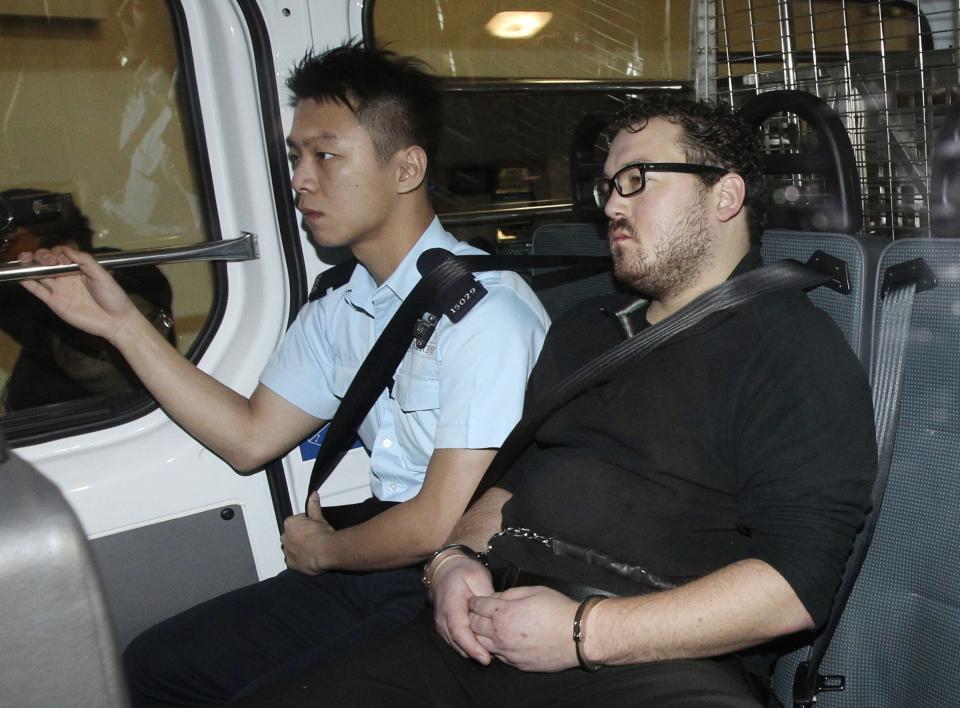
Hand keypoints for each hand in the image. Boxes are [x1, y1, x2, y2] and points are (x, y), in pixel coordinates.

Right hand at [18, 246, 137, 341]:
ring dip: (31, 265)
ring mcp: (60, 290)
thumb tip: (67, 249)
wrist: (116, 321)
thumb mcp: (102, 275)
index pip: (61, 254)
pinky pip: (38, 291)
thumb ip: (85, 261)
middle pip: (47, 262)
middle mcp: (67, 277)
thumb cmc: (113, 297)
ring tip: (25, 259)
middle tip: (50, 261)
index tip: (63, 258)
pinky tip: (21, 275)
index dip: (57, 252)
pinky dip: (28, 283)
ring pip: (40, 274)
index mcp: (79, 269)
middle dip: (42, 255)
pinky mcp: (54, 302)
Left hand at [281, 491, 334, 574]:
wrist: (326, 551)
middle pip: (291, 534)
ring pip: (290, 547)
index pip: (295, 521)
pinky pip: (292, 560)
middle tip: (313, 537)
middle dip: (299, 535)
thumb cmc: (322, 535)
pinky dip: (298, 558)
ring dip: (297, 547)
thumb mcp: (319, 517)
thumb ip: (313, 506)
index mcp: (290, 524)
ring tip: (312, 548)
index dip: (305, 523)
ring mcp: (287, 551)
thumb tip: (313, 496)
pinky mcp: (291, 563)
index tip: (313, 527)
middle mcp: (285, 537)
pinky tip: (308, 557)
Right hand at [432, 554, 494, 663]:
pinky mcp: (445, 630)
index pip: (459, 631)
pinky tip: (483, 648)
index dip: (472, 647)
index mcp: (451, 604)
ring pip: (457, 646)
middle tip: (494, 659)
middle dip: (475, 654)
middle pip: (457, 643)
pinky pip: (456, 643)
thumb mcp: (477, 577)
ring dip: (472, 652)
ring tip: (491, 654)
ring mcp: (442, 625)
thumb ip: (486, 598)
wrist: (446, 571)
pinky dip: (468, 648)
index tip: (486, 659)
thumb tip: (496, 615)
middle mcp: (442, 618)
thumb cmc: (464, 572)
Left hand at [468, 585, 579, 671]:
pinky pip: (497, 656)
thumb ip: (509, 593)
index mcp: (503, 614)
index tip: (476, 600)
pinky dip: (495, 648)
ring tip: (489, 628)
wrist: (577, 636)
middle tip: (478, 613)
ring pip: (481, 644)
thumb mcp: (532, 591)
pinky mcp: (517, 664)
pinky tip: (503, 641)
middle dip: (473, 617)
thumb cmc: (557, 610)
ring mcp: (508, 652)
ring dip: (481, 635)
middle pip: (473, 626)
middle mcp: (500, 635)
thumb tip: (496, 598)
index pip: (477, 606)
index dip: (474, 601)